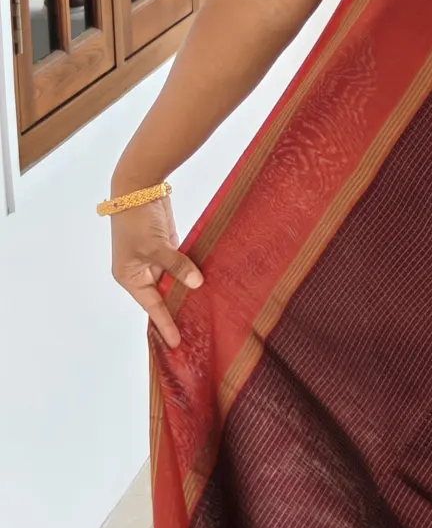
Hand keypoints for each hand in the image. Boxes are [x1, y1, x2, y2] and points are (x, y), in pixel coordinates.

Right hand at [108, 193, 201, 348]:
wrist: (139, 185)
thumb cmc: (137, 218)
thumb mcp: (155, 245)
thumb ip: (176, 265)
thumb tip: (196, 284)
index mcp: (128, 276)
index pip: (150, 306)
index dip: (165, 323)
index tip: (176, 342)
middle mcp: (140, 272)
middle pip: (162, 296)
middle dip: (177, 310)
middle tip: (197, 331)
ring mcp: (154, 260)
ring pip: (173, 282)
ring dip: (187, 292)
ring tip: (206, 313)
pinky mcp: (167, 248)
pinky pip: (180, 267)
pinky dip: (191, 274)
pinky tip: (207, 285)